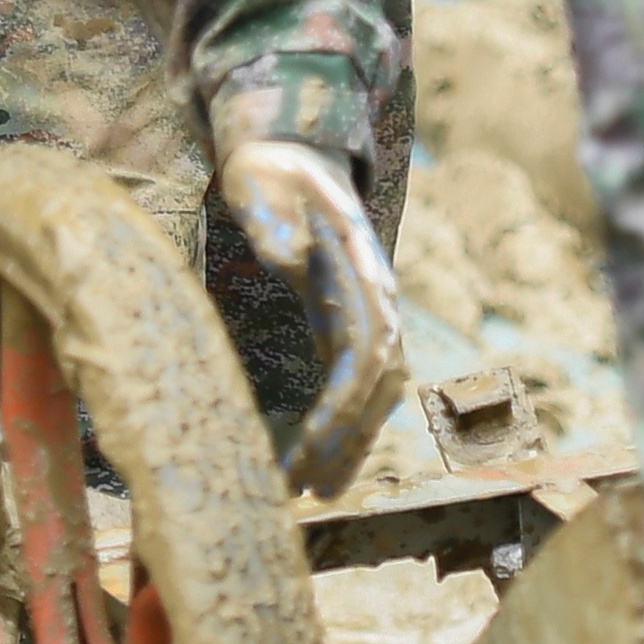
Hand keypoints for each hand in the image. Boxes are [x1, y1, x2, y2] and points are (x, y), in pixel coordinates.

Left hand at [211, 131, 404, 503]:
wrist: (292, 151)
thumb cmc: (272, 168)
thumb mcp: (265, 181)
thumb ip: (277, 218)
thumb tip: (292, 256)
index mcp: (363, 267)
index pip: (365, 350)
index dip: (342, 405)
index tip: (308, 445)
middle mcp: (378, 296)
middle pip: (377, 384)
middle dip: (346, 440)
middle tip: (304, 489)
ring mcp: (369, 312)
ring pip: (376, 394)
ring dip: (350, 444)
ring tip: (313, 493)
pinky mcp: (348, 325)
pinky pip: (357, 386)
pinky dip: (343, 427)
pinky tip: (316, 463)